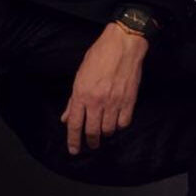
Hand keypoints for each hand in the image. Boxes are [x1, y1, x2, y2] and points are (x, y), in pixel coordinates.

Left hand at [60, 24, 146, 154]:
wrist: (123, 45)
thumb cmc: (99, 56)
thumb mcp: (80, 75)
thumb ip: (73, 99)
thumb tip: (66, 118)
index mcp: (82, 94)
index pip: (75, 124)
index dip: (73, 140)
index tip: (73, 150)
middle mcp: (97, 101)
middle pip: (92, 131)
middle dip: (90, 142)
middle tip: (91, 145)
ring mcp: (114, 102)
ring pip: (108, 130)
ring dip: (105, 133)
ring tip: (103, 130)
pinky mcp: (129, 101)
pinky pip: (123, 123)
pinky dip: (119, 125)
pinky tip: (116, 121)